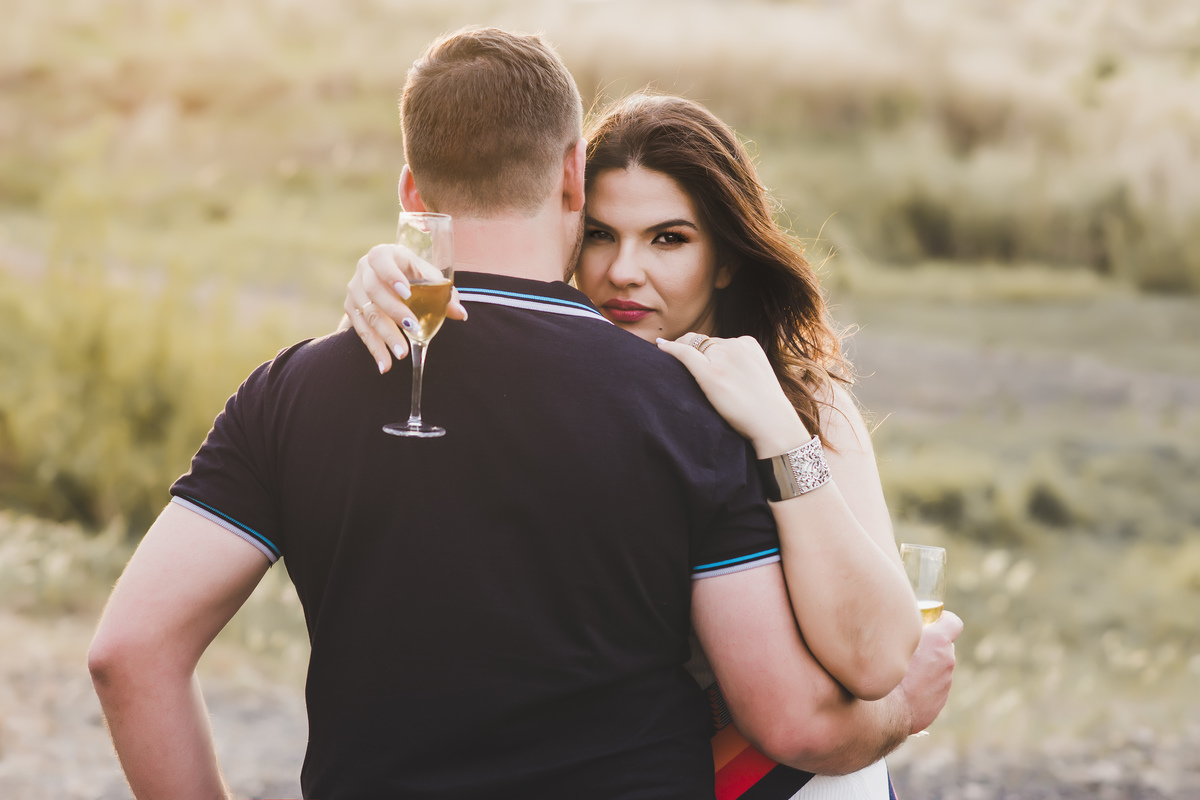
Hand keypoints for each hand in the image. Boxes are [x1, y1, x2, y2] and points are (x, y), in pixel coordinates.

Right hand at [343, 244, 467, 372]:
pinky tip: (384, 364)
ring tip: (401, 354)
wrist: (392, 277)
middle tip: (413, 330)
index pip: (382, 261)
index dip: (392, 276)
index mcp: (384, 254)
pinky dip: (373, 347)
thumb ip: (445, 294)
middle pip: (374, 291)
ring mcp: (354, 289)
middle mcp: (364, 269)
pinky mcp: (351, 307)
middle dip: (394, 313)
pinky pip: (360, 329)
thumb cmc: (414, 275)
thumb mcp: (429, 278)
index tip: (407, 293)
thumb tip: (460, 314)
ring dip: (384, 336)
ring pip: (367, 313)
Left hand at [657, 333, 809, 455]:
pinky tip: (660, 346)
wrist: (773, 423)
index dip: (700, 348)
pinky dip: (670, 348)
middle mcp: (735, 345)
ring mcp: (723, 357)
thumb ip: (739, 365)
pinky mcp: (711, 372)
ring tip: (667, 363)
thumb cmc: (763, 408)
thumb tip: (716, 366)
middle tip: (673, 361)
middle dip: (688, 348)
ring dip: (681, 352)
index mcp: (748, 343)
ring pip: (692, 345)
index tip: (688, 353)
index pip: (717, 340)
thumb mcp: (755, 376)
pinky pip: (684, 353)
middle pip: (703, 341)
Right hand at [897, 610, 962, 734]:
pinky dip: (921, 686)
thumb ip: (901, 627)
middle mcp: (947, 661)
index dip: (942, 620)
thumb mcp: (890, 637)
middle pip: (943, 646)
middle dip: (930, 645)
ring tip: (902, 671)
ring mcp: (944, 683)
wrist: (886, 711)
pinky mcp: (939, 702)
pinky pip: (932, 687)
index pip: (953, 623)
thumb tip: (897, 619)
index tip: (929, 622)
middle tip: (907, 647)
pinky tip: (902, 689)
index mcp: (939, 642)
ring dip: (925, 667)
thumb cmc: (884, 670)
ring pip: (937, 668)